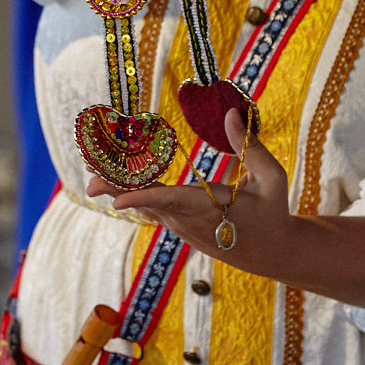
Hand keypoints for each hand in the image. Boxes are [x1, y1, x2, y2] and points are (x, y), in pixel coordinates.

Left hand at [86, 107, 297, 276]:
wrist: (271, 251)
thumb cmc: (273, 212)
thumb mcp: (273, 178)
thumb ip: (251, 147)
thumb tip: (231, 113)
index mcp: (211, 207)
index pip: (173, 202)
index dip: (144, 199)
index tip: (116, 202)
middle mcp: (189, 219)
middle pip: (148, 203)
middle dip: (118, 191)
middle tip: (90, 182)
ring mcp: (181, 224)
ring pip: (145, 205)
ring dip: (119, 187)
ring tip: (92, 169)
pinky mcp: (179, 224)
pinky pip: (152, 206)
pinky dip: (132, 191)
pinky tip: (113, 177)